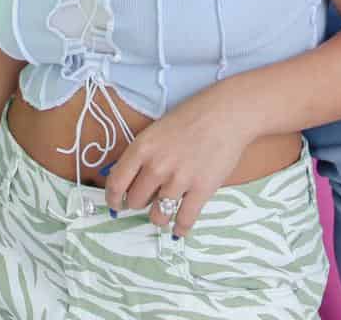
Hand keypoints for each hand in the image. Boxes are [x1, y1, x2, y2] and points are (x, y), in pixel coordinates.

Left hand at [103, 90, 254, 238]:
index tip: (116, 204)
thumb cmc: (192, 116)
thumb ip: (143, 154)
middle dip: (140, 203)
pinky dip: (180, 228)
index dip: (113, 198)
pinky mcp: (201, 190)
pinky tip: (180, 228)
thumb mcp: (158, 130)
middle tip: (149, 198)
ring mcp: (179, 180)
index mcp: (143, 147)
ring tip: (165, 210)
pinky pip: (184, 221)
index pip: (116, 183)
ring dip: (159, 216)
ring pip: (157, 216)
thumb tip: (130, 182)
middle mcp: (157, 166)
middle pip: (136, 202)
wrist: (227, 112)